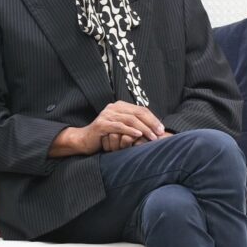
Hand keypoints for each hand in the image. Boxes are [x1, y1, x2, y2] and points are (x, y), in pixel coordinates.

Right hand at [49, 102, 165, 156]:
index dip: (153, 119)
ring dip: (143, 129)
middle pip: (137, 113)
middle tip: (159, 133)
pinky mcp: (101, 125)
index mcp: (120, 106)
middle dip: (151, 123)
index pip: (141, 110)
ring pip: (130, 120)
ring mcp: (107, 115)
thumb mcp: (122, 127)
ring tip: (152, 137)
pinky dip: (130, 131)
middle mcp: (113, 108)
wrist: (85, 140)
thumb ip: (134, 123)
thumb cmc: (106, 135)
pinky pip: (119, 127)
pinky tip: (138, 135)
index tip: (162, 129)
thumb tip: (154, 127)